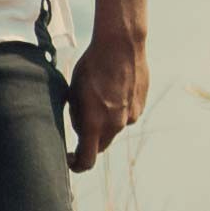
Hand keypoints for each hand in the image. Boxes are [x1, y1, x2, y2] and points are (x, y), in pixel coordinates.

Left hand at [65, 22, 148, 173]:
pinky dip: (116, 110)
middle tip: (78, 127)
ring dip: (103, 122)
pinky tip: (111, 90)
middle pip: (100, 145)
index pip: (86, 159)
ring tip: (96, 95)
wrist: (121, 46)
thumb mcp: (74, 92)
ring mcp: (131, 116)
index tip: (68, 160)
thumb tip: (80, 129)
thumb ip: (77, 116)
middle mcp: (116, 125)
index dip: (76, 164)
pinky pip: (125, 115)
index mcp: (95, 124)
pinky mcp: (140, 106)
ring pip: (113, 129)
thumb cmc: (91, 67)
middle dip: (89, 142)